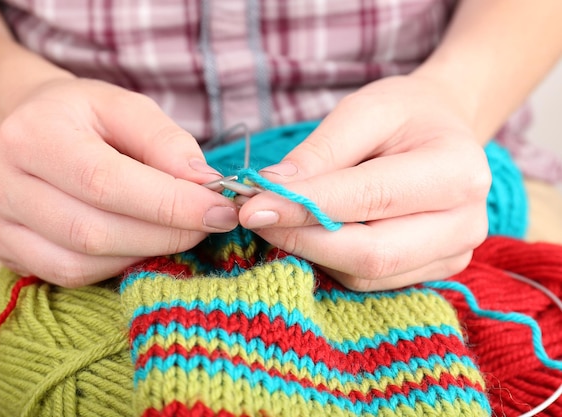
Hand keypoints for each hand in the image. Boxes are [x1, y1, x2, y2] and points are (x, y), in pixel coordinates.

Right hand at [0, 78, 237, 286]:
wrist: (30, 128)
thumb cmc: (84, 116)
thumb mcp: (127, 108)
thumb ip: (166, 143)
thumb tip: (205, 185)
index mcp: (32, 134)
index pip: (106, 181)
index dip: (169, 203)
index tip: (220, 210)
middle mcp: (0, 182)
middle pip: (93, 231)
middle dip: (165, 234)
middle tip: (209, 225)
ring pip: (81, 262)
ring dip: (144, 254)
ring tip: (178, 232)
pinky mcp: (3, 249)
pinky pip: (68, 275)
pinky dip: (115, 266)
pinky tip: (140, 245)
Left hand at [238, 75, 491, 290]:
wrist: (443, 132)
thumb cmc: (405, 114)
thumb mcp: (364, 111)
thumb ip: (320, 152)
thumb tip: (271, 190)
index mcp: (456, 171)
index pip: (369, 198)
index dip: (306, 206)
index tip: (252, 206)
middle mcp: (464, 223)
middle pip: (371, 254)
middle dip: (302, 238)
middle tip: (255, 218)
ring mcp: (451, 255)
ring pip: (365, 275)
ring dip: (311, 251)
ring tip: (280, 219)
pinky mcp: (432, 271)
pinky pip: (368, 281)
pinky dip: (330, 260)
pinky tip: (312, 232)